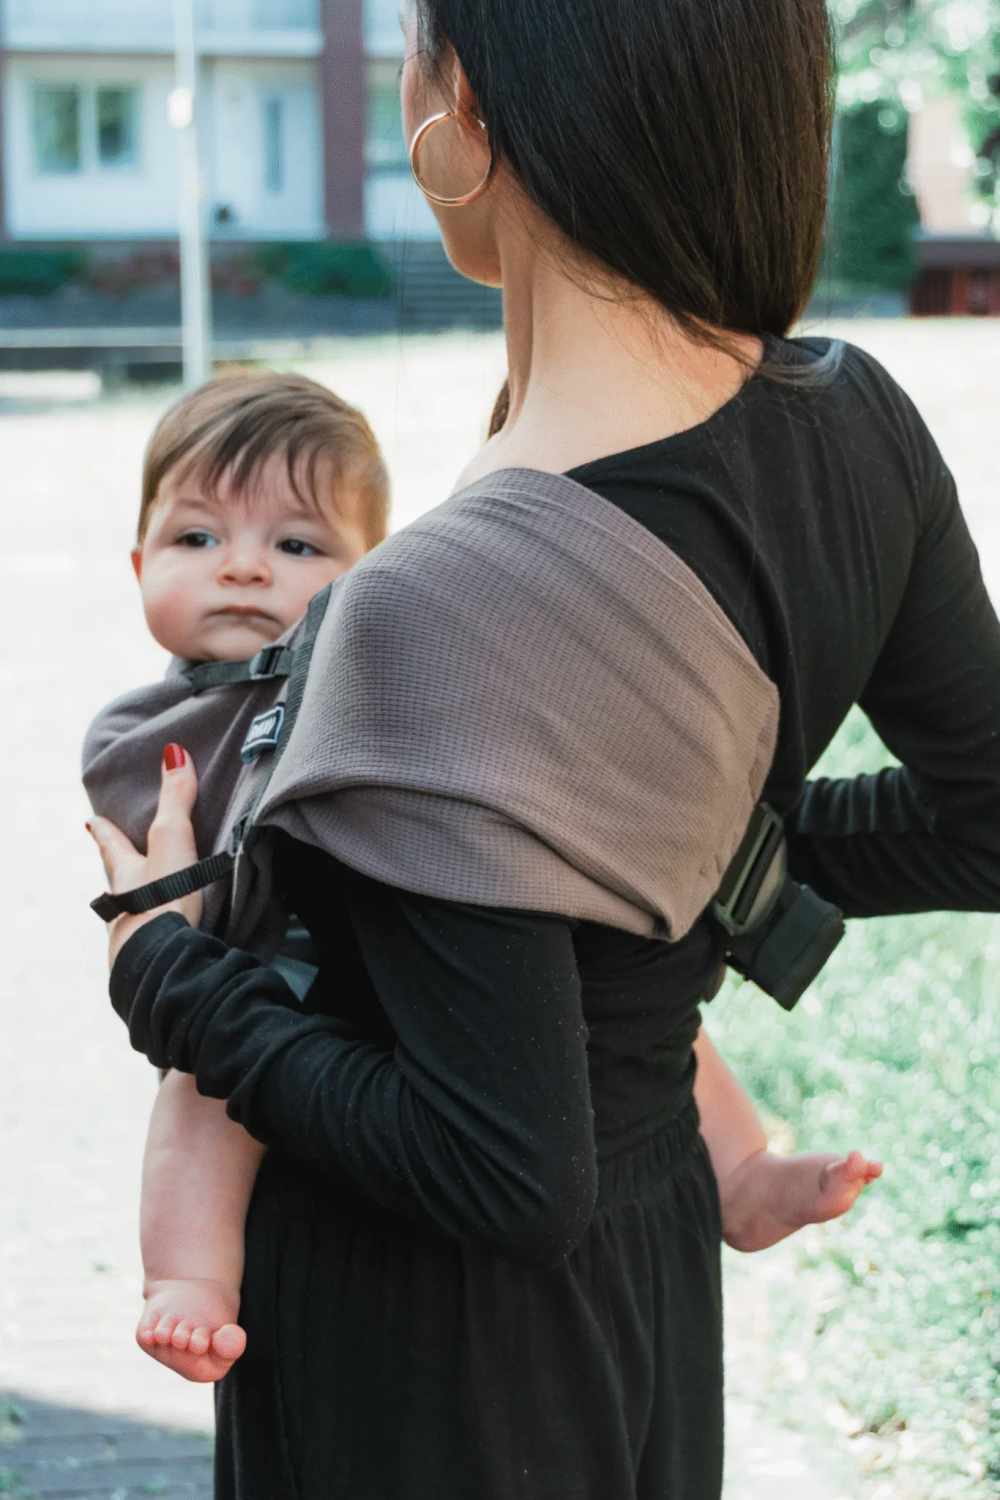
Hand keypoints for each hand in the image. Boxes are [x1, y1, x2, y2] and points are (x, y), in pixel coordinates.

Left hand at [87, 743, 202, 965]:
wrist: (163, 960)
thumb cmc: (161, 898)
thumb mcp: (171, 840)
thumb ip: (175, 799)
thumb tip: (173, 752)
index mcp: (126, 873)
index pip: (111, 844)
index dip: (102, 831)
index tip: (89, 821)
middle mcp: (123, 903)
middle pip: (118, 881)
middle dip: (118, 869)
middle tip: (117, 860)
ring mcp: (134, 933)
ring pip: (131, 913)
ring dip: (137, 905)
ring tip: (144, 901)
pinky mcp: (154, 957)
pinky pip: (154, 940)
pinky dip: (159, 934)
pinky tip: (168, 939)